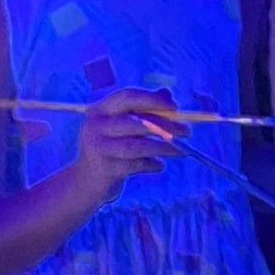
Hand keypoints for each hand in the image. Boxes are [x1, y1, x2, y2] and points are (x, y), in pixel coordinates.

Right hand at [65, 86, 176, 208]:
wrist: (87, 181)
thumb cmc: (110, 149)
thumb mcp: (121, 127)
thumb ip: (143, 110)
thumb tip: (168, 93)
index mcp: (100, 110)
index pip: (128, 97)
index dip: (153, 99)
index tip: (176, 107)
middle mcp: (96, 126)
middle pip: (136, 122)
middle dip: (165, 126)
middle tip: (187, 131)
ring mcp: (99, 148)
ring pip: (137, 146)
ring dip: (163, 148)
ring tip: (180, 151)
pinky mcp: (106, 169)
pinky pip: (136, 165)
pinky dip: (152, 165)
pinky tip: (160, 165)